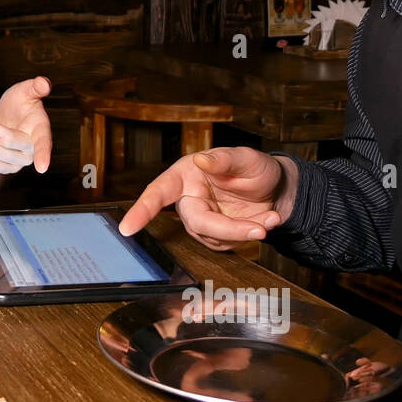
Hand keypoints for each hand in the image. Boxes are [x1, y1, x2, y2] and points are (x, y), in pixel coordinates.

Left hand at [0, 76, 52, 174]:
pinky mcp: (9, 169)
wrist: (9, 120)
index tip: (42, 168)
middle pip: (4, 140)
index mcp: (41, 130)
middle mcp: (33, 149)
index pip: (43, 143)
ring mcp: (22, 162)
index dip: (43, 155)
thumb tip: (44, 83)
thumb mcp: (25, 91)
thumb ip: (35, 87)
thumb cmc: (20, 104)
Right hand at [117, 146, 290, 250]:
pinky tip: (263, 221)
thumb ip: (224, 159)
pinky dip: (249, 235)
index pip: (158, 193)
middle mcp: (188, 198)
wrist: (275, 188)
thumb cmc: (254, 168)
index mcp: (185, 175)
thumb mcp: (245, 157)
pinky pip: (226, 244)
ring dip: (245, 232)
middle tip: (260, 228)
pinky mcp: (214, 234)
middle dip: (229, 229)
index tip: (127, 228)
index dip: (142, 211)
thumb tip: (203, 159)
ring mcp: (201, 218)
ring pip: (213, 237)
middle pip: (196, 222)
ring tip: (268, 217)